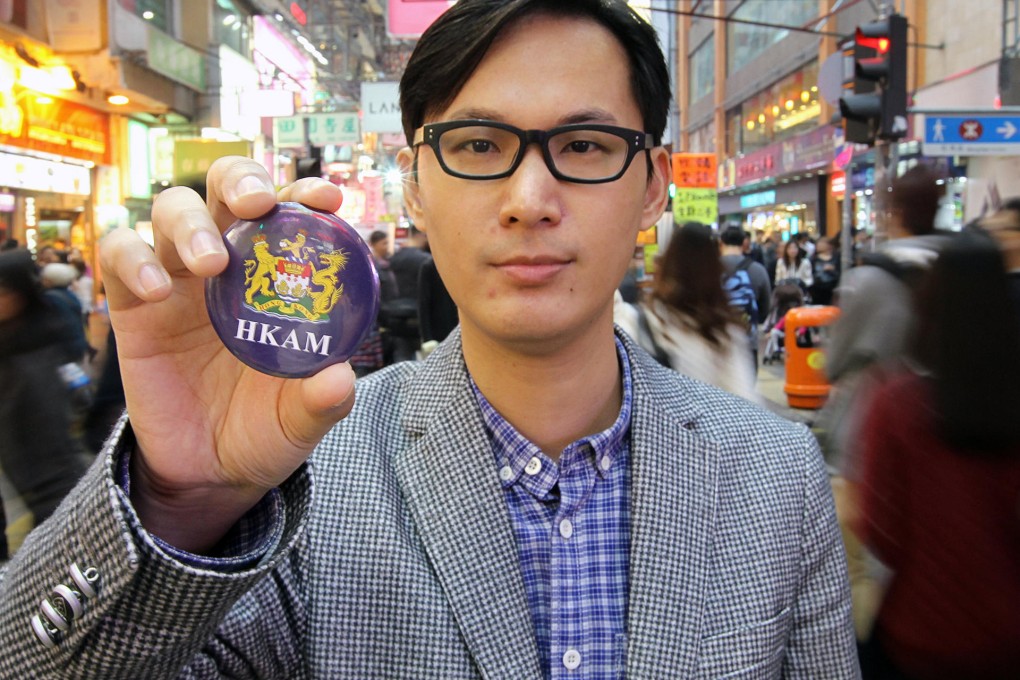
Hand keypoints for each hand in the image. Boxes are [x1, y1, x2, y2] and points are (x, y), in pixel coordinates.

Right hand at [99, 157, 356, 551]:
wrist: (210, 471)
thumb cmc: (264, 429)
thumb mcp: (301, 420)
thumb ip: (322, 400)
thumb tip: (340, 377)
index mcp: (277, 279)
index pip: (289, 216)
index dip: (305, 195)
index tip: (328, 199)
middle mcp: (229, 266)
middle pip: (225, 188)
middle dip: (241, 180)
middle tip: (258, 204)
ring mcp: (179, 280)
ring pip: (172, 210)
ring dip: (191, 223)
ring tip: (211, 263)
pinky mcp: (133, 305)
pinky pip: (119, 255)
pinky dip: (133, 259)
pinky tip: (156, 291)